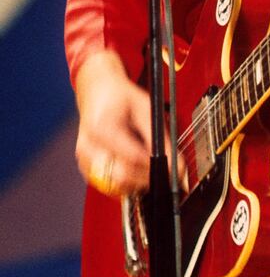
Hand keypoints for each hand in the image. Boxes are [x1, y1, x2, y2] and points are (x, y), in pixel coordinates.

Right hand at [74, 50, 184, 195]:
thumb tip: (178, 166)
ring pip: (115, 185)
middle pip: (122, 176)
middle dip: (147, 177)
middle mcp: (88, 146)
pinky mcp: (86, 167)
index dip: (155, 167)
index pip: (132, 158)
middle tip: (163, 171)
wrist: (99, 91)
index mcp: (102, 128)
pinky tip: (134, 167)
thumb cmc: (121, 97)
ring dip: (137, 181)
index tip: (171, 169)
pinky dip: (125, 181)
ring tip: (148, 165)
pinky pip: (108, 185)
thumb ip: (162, 139)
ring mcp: (85, 159)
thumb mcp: (147, 109)